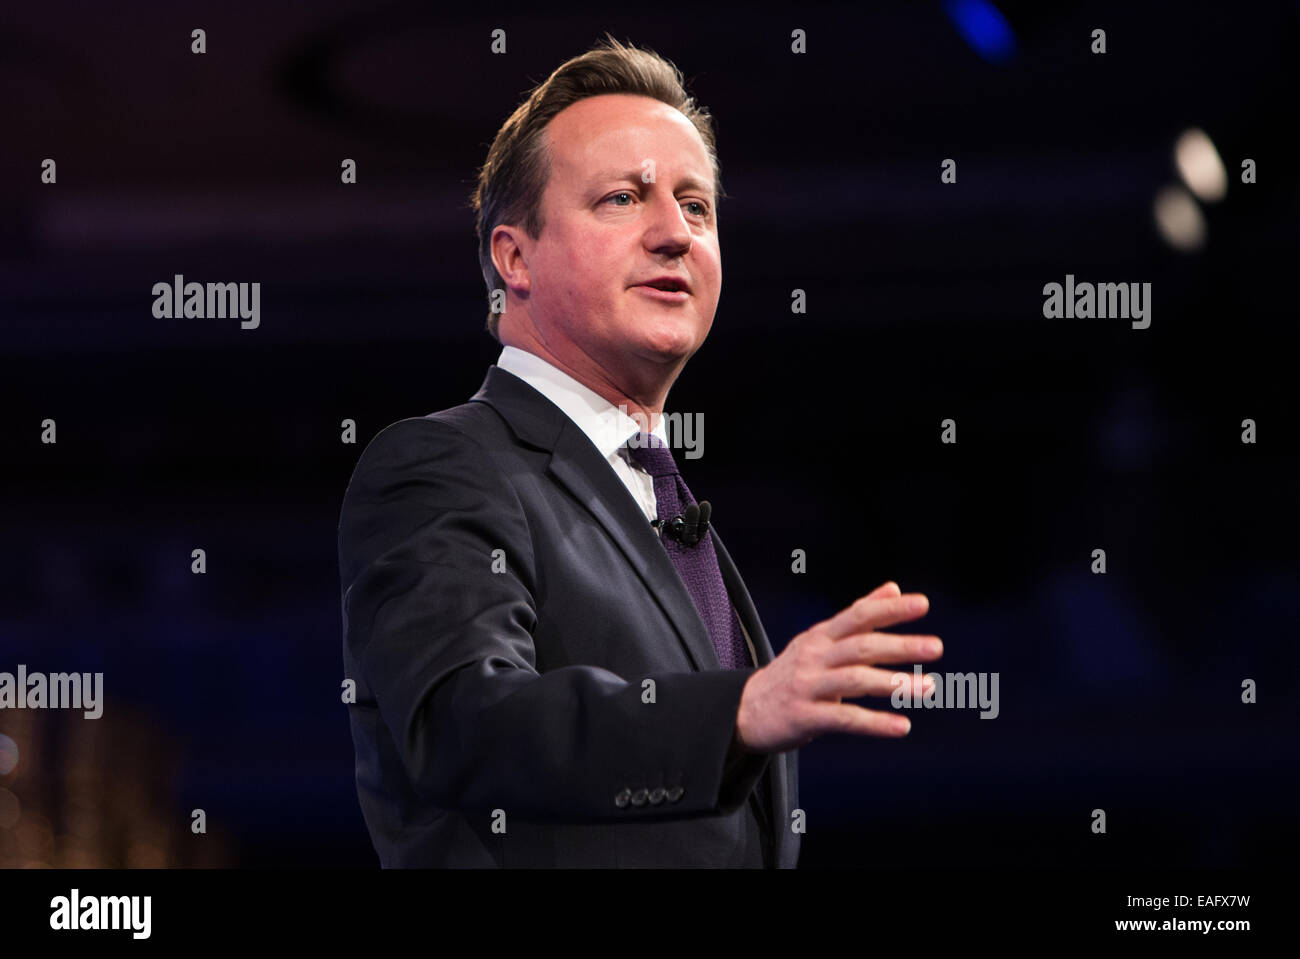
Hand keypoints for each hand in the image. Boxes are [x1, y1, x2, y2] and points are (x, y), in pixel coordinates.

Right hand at [734, 581, 942, 752]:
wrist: (744, 709)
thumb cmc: (792, 673)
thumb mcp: (820, 639)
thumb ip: (858, 615)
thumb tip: (894, 588)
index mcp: (820, 636)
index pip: (858, 615)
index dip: (889, 609)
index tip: (922, 604)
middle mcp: (814, 657)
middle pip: (860, 646)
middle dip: (900, 646)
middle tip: (936, 647)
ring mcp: (807, 686)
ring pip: (854, 680)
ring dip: (893, 684)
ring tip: (928, 688)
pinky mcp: (804, 717)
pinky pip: (844, 719)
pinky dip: (875, 723)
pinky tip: (902, 727)